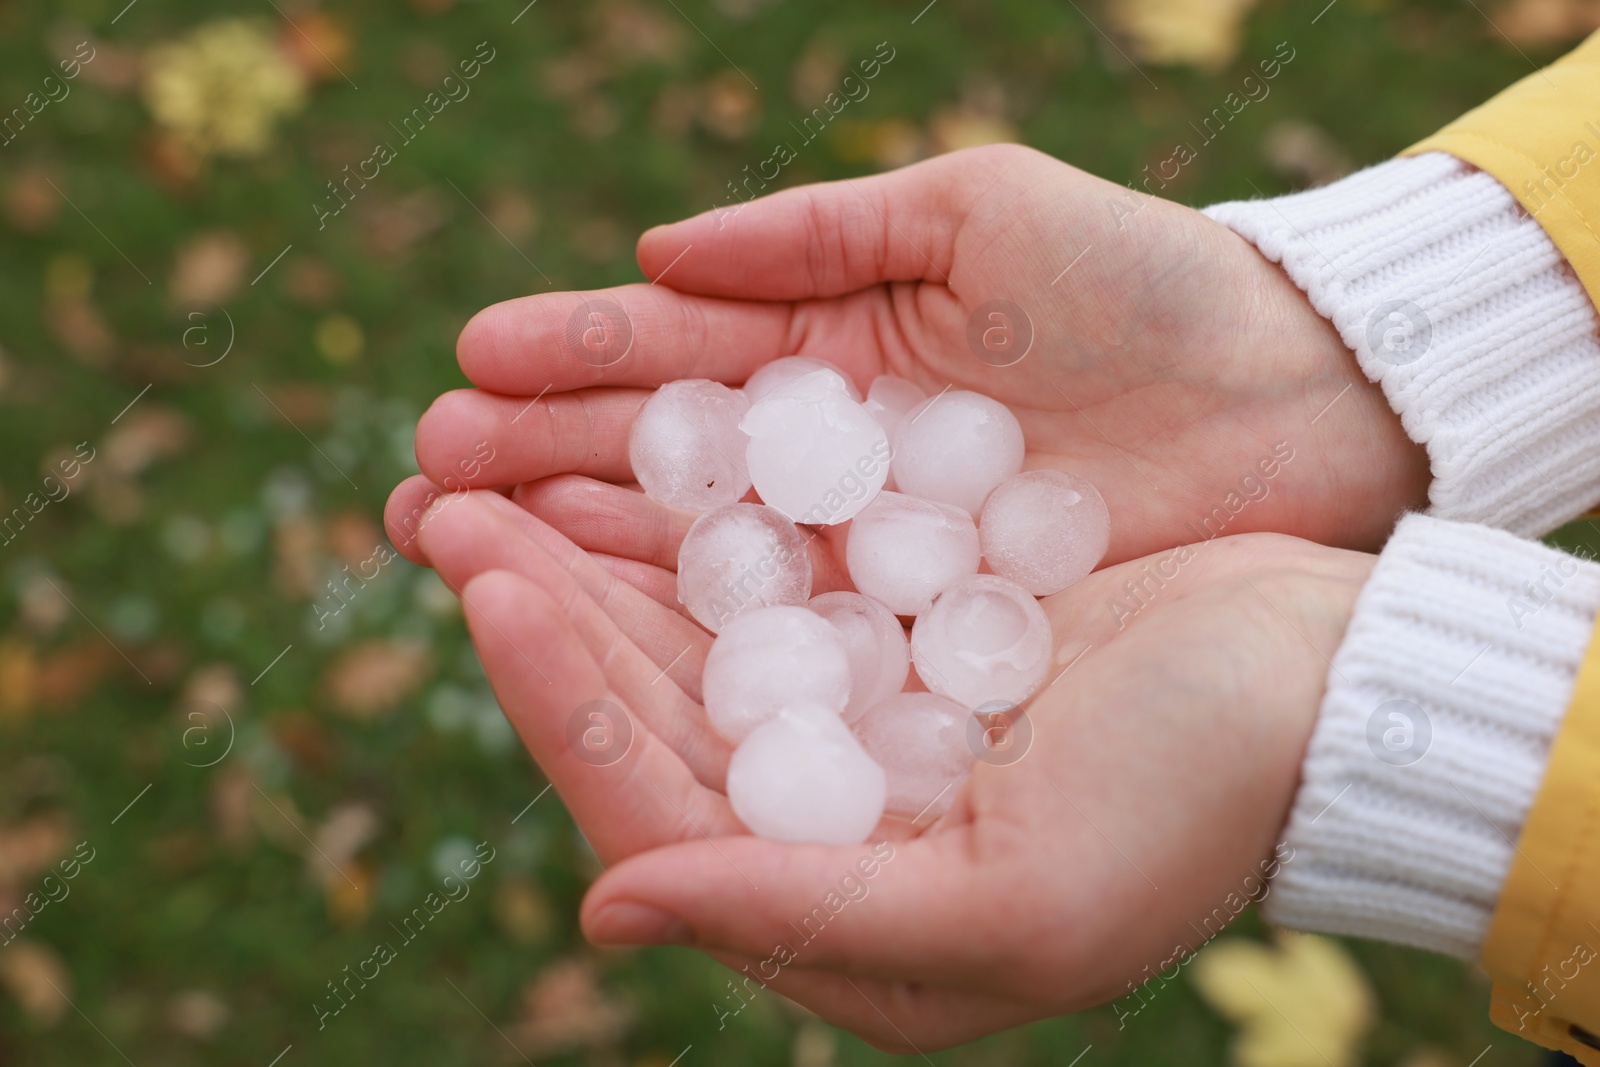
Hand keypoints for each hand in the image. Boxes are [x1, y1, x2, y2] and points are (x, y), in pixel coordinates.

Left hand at [391, 484, 1373, 1050]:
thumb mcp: (1008, 905)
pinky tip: (629, 455)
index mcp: (845, 916)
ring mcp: (866, 723)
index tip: (487, 586)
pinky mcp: (899, 633)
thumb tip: (599, 906)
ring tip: (497, 469)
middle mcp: (835, 825)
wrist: (1327, 692)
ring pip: (692, 638)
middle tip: (445, 498)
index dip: (561, 705)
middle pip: (651, 714)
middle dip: (548, 610)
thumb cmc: (1195, 809)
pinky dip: (693, 523)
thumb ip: (799, 915)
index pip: (656, 812)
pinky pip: (766, 576)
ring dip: (597, 556)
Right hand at [399, 143, 1427, 574]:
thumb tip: (658, 245)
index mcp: (825, 337)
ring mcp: (856, 541)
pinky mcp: (906, 619)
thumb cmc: (1140, 281)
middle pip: (653, 459)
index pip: (669, 347)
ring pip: (692, 550)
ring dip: (576, 553)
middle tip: (419, 487)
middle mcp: (820, 447)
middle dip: (534, 466)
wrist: (1284, 399)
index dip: (567, 356)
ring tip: (460, 553)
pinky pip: (780, 624)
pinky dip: (688, 629)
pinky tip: (595, 630)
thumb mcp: (977, 210)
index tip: (463, 369)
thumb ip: (819, 230)